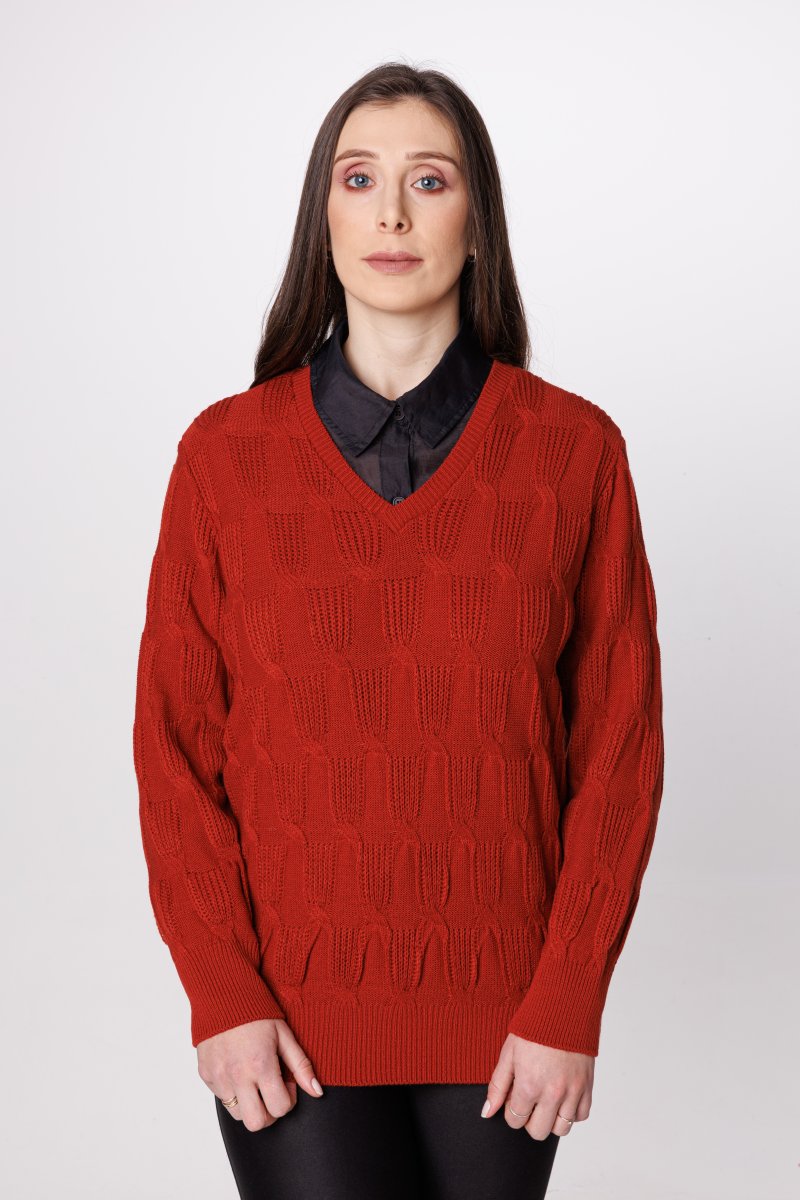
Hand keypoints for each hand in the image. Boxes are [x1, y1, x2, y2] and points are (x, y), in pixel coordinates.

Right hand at [197, 1018, 323, 1131]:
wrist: (222, 994)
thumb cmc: (257, 1012)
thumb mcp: (284, 1035)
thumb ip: (301, 1066)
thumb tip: (317, 1092)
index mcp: (261, 1065)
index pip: (280, 1108)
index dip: (288, 1099)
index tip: (286, 1082)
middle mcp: (237, 1076)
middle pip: (256, 1123)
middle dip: (268, 1113)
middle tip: (271, 1092)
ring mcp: (219, 1077)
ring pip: (237, 1115)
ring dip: (249, 1105)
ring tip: (254, 1080)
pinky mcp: (206, 1076)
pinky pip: (222, 1099)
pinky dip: (233, 1092)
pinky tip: (238, 1070)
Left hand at [482, 1034, 593, 1139]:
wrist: (563, 1008)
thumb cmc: (533, 1028)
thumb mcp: (508, 1054)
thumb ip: (497, 1086)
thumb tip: (487, 1113)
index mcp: (529, 1085)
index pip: (515, 1120)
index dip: (510, 1110)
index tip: (513, 1096)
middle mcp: (553, 1093)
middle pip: (538, 1132)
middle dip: (529, 1120)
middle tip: (528, 1100)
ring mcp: (573, 1091)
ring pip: (562, 1129)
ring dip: (551, 1119)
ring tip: (546, 1100)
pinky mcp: (588, 1086)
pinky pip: (581, 1115)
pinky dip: (572, 1112)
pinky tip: (562, 1096)